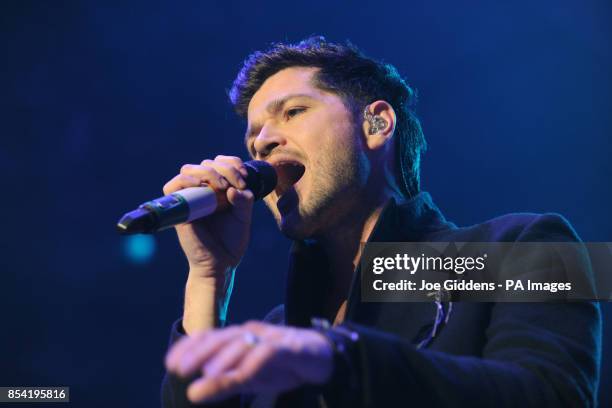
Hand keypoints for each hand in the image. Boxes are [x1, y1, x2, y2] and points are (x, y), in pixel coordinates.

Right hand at [162, 155, 253, 277]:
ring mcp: (190, 197)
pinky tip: (201, 185)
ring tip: (223, 186)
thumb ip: (244, 201)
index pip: (221, 162)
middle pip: (207, 163)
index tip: (244, 178)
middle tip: (238, 184)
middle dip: (226, 168)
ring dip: (208, 172)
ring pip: (190, 169)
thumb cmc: (231, 240)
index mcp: (219, 188)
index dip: (232, 163)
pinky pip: (173, 186)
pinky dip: (187, 180)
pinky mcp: (179, 208)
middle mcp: (203, 190)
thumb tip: (234, 189)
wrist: (221, 263)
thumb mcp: (244, 217)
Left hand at [165, 321, 333, 403]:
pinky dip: (255, 361)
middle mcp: (252, 333)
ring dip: (224, 358)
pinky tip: (243, 375)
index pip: (209, 337)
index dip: (189, 347)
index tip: (170, 363)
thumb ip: (221, 384)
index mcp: (239, 338)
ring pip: (244, 343)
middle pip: (222, 338)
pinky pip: (270, 351)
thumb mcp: (247, 378)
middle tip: (180, 369)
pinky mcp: (289, 346)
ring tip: (208, 374)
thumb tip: (190, 393)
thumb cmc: (280, 365)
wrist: (321, 358)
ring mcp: (270, 337)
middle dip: (199, 352)